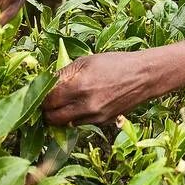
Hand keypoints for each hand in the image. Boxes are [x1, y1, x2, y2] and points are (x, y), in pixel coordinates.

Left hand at [42, 52, 156, 125]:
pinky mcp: (102, 123)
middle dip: (46, 110)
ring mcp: (94, 117)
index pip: (47, 100)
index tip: (39, 93)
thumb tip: (45, 83)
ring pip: (64, 123)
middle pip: (51, 117)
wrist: (144, 77)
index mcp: (79, 86)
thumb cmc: (116, 63)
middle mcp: (85, 105)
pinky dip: (75, 117)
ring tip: (64, 103)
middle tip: (48, 100)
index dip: (40, 97)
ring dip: (60, 115)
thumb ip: (64, 73)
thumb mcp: (87, 61)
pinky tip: (82, 105)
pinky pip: (79, 124)